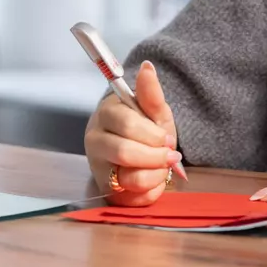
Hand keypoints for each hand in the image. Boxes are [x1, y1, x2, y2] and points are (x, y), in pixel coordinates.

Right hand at [83, 61, 182, 207]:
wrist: (143, 150)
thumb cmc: (145, 128)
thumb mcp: (154, 110)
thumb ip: (151, 93)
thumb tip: (148, 68)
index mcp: (106, 115)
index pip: (126, 124)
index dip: (152, 134)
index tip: (165, 136)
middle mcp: (95, 141)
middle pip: (125, 152)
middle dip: (156, 155)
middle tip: (170, 154)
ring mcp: (99, 167)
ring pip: (129, 177)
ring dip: (156, 173)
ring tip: (163, 166)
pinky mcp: (107, 190)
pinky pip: (132, 198)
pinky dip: (152, 190)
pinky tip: (154, 178)